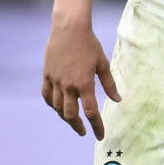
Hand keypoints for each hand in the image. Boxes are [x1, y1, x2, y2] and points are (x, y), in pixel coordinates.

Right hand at [42, 14, 120, 139]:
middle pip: (70, 114)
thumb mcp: (103, 63)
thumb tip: (117, 100)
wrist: (69, 29)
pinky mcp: (47, 75)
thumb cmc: (89, 44)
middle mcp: (68, 86)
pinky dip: (51, 104)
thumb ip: (109, 84)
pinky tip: (57, 107)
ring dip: (65, 117)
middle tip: (85, 131)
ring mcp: (55, 81)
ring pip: (57, 107)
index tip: (99, 135)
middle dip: (78, 126)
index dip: (96, 125)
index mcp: (84, 84)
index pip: (91, 112)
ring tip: (73, 121)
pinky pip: (46, 96)